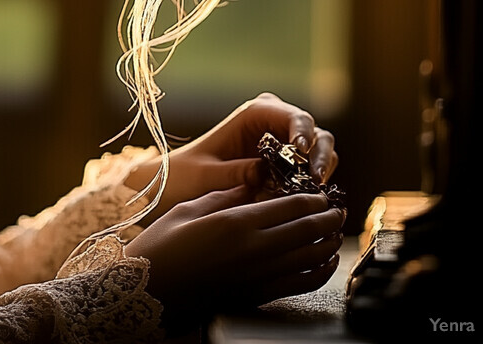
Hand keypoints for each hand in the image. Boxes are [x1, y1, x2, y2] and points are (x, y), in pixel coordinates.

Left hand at [124, 93, 338, 222]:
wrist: (180, 185)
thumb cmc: (188, 175)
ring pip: (320, 151)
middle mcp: (274, 122)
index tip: (301, 154)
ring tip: (311, 195)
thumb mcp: (206, 176)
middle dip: (319, 156)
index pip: (294, 116)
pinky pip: (312, 169)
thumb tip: (264, 172)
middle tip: (315, 182)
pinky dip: (313, 183)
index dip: (304, 133)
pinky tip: (304, 201)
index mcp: (255, 114)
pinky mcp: (289, 164)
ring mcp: (285, 142)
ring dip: (320, 171)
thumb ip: (234, 173)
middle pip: (315, 133)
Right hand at [124, 187, 344, 334]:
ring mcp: (258, 275)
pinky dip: (319, 271)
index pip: (289, 206)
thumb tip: (250, 187)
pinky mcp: (257, 295)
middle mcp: (254, 250)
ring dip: (327, 241)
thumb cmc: (160, 248)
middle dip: (327, 217)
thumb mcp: (188, 209)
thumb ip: (223, 195)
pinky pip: (300, 283)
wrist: (146, 293)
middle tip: (336, 208)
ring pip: (309, 257)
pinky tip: (324, 263)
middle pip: (306, 230)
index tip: (320, 191)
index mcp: (236, 222)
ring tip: (334, 230)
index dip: (311, 197)